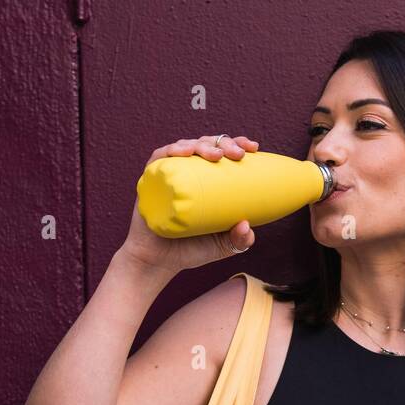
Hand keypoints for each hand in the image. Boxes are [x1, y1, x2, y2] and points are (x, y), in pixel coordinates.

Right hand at [120, 134, 260, 276]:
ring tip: (216, 155)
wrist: (159, 262)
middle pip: (207, 145)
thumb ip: (240, 240)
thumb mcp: (223, 246)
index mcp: (207, 179)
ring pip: (186, 146)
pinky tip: (185, 151)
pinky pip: (160, 157)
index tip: (253, 147)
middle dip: (224, 142)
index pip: (223, 152)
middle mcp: (189, 171)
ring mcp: (169, 173)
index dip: (238, 143)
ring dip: (202, 144)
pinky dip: (172, 150)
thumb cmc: (191, 250)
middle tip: (237, 154)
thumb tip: (247, 225)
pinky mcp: (150, 179)